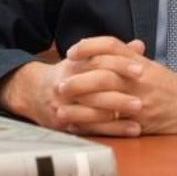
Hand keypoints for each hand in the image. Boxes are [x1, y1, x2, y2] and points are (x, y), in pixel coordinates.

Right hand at [0, 46, 141, 136]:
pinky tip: (132, 129)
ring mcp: (65, 105)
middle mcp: (68, 83)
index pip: (99, 61)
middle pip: (96, 86)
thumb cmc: (68, 74)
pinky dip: (113, 130)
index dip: (121, 64)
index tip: (141, 69)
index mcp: (75, 64)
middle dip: (120, 92)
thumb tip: (138, 45)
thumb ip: (113, 53)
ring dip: (117, 113)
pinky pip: (91, 128)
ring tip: (140, 114)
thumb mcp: (85, 58)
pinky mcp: (66, 124)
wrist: (34, 92)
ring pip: (93, 109)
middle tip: (142, 97)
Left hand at [64, 36, 176, 135]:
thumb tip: (98, 49)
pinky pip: (111, 124)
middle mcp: (136, 78)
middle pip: (103, 74)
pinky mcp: (137, 121)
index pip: (110, 45)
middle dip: (78, 80)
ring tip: (61, 110)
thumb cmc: (165, 84)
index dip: (89, 46)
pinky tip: (77, 127)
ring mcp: (137, 100)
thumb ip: (125, 56)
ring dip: (80, 106)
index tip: (72, 52)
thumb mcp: (148, 64)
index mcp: (137, 61)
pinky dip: (92, 126)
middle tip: (60, 85)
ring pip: (104, 100)